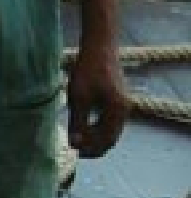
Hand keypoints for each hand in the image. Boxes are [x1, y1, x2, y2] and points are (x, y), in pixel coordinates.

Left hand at [67, 40, 129, 157]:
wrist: (100, 48)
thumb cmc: (88, 70)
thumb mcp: (79, 98)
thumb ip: (78, 122)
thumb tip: (74, 143)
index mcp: (118, 111)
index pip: (106, 141)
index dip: (90, 149)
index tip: (72, 149)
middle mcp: (124, 111)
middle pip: (110, 139)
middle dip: (93, 146)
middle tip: (73, 147)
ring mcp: (122, 106)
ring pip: (110, 132)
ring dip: (94, 138)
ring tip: (76, 138)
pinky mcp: (117, 101)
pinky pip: (109, 122)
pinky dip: (97, 129)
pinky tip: (83, 127)